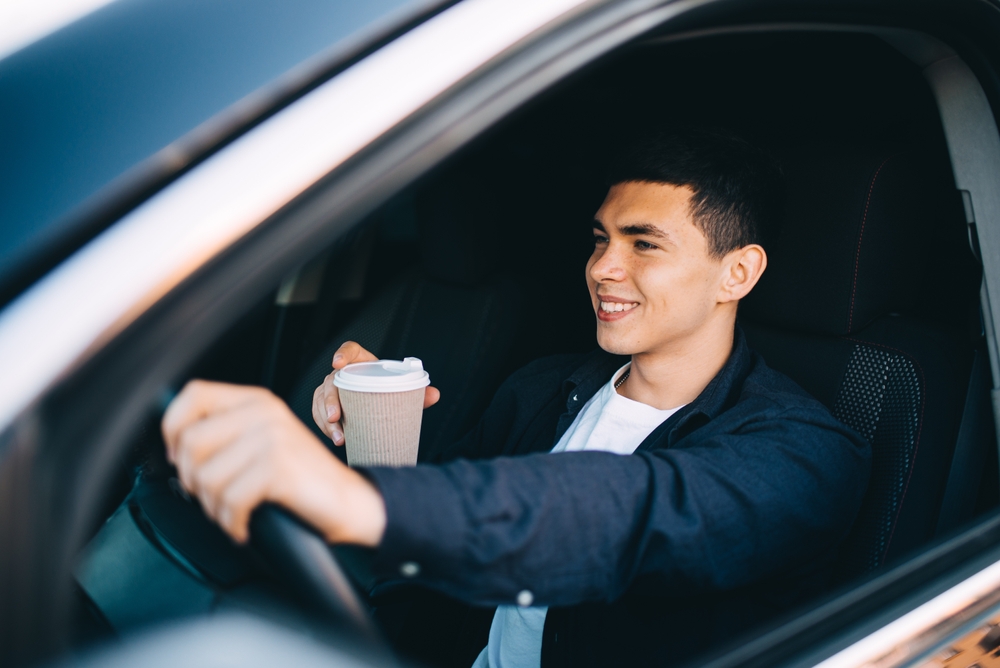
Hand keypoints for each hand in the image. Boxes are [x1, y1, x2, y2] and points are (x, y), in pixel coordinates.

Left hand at [162, 380, 385, 545]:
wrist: (350, 502)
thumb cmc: (303, 480)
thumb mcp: (264, 442)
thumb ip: (227, 432)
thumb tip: (174, 445)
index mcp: (257, 401)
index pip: (193, 394)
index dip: (172, 427)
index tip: (178, 456)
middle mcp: (264, 413)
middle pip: (191, 441)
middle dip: (192, 480)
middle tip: (213, 496)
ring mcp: (272, 438)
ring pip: (206, 476)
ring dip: (213, 507)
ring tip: (233, 513)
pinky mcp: (278, 467)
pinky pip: (229, 500)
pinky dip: (231, 522)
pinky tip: (243, 525)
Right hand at [312, 341, 440, 444]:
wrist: (376, 403)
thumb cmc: (386, 391)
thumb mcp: (399, 390)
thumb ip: (416, 392)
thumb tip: (435, 395)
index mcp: (361, 362)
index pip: (350, 350)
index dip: (342, 353)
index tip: (338, 363)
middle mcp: (342, 373)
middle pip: (331, 381)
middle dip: (330, 399)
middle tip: (336, 416)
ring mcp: (331, 388)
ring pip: (321, 400)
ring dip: (325, 419)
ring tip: (339, 437)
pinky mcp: (325, 404)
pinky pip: (318, 413)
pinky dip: (324, 427)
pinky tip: (336, 438)